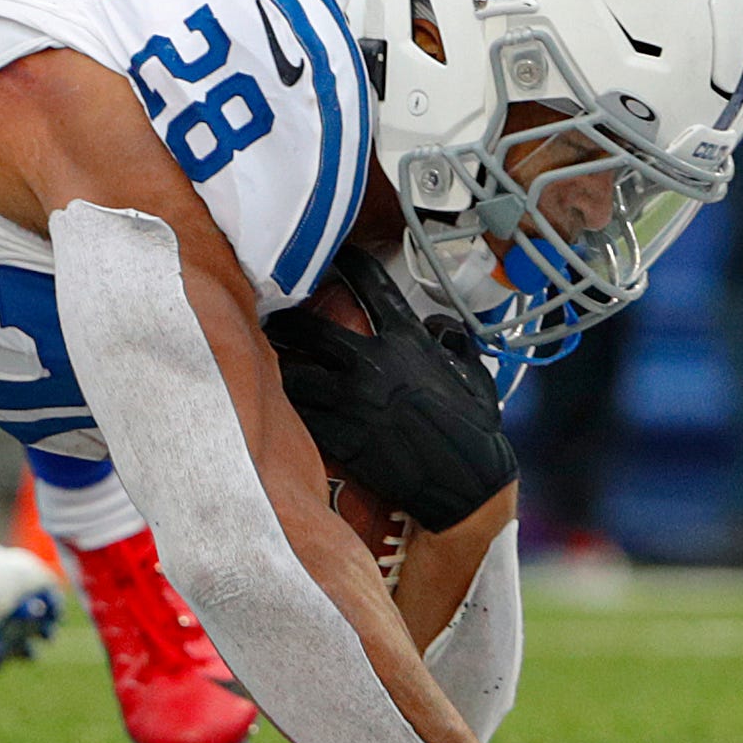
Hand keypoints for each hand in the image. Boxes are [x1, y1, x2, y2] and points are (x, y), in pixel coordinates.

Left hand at [266, 247, 516, 531]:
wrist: (465, 486)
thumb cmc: (475, 432)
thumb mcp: (475, 374)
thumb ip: (454, 342)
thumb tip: (437, 325)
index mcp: (407, 341)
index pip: (370, 284)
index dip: (349, 262)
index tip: (335, 256)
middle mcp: (372, 363)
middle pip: (308, 329)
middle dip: (284, 320)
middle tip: (271, 319)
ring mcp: (351, 400)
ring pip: (292, 373)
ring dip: (278, 367)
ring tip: (266, 363)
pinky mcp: (339, 436)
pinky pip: (299, 413)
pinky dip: (288, 406)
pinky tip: (277, 403)